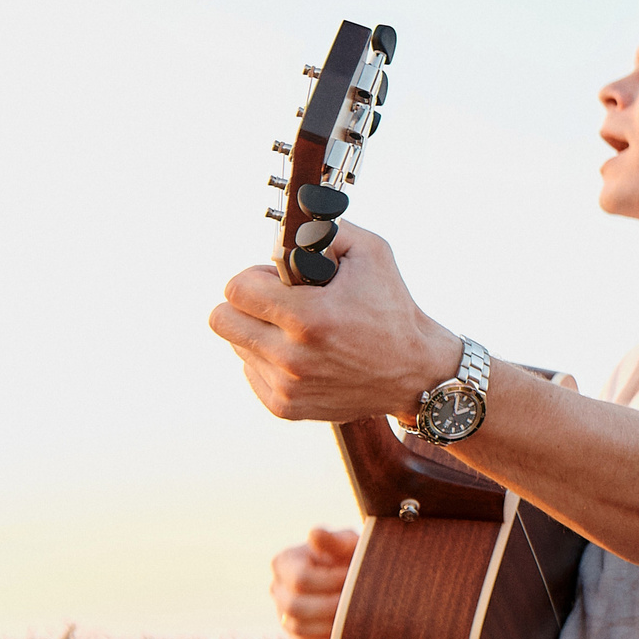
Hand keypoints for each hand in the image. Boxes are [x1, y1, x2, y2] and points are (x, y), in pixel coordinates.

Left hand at [210, 226, 458, 423]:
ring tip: (297, 331)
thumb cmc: (393, 311)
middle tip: (277, 304)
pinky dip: (268, 361)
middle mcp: (293, 356)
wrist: (416, 372)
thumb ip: (326, 231)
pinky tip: (301, 355)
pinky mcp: (287, 407)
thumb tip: (288, 233)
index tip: (276, 282)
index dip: (255, 278)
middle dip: (246, 305)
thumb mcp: (371, 254)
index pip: (235, 290)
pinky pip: (251, 373)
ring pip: (237, 346)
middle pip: (223, 320)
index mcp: (309, 318)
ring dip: (259, 333)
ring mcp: (288, 386)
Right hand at [271, 525, 357, 638]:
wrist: (358, 578)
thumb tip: (315, 534)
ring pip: (298, 628)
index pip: (300, 579)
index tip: (353, 576)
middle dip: (331, 604)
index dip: (330, 581)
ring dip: (331, 623)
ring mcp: (282, 615)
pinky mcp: (294, 638)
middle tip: (358, 600)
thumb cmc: (351, 556)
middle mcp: (277, 589)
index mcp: (283, 562)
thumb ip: (332, 541)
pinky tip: (347, 630)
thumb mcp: (346, 544)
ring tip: (357, 613)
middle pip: (294, 606)